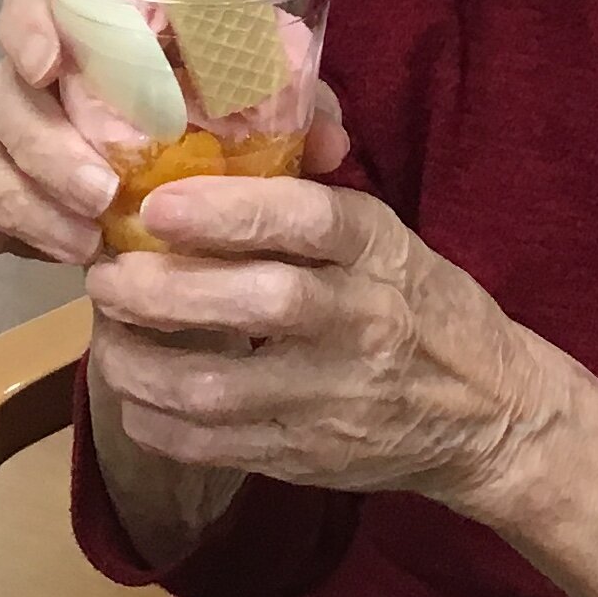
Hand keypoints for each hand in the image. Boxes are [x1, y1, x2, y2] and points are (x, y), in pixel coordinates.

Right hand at [0, 0, 349, 266]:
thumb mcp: (271, 121)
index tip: (52, 64)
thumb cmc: (221, 143)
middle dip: (43, 146)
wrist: (193, 229)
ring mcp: (2, 142)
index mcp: (102, 38)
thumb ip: (299, 110)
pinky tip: (18, 253)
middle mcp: (40, 81)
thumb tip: (330, 134)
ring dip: (15, 198)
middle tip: (102, 197)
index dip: (31, 18)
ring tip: (83, 245)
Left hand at [83, 175, 565, 517]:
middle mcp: (362, 321)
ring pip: (220, 387)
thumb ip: (312, 201)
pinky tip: (134, 399)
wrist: (490, 415)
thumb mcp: (388, 239)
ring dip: (142, 365)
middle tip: (107, 276)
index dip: (229, 210)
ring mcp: (335, 397)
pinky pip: (216, 447)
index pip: (308, 220)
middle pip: (257, 302)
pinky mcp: (310, 456)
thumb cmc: (422, 307)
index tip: (158, 205)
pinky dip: (158, 424)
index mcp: (380, 251)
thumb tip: (220, 140)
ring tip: (107, 339)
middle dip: (162, 289)